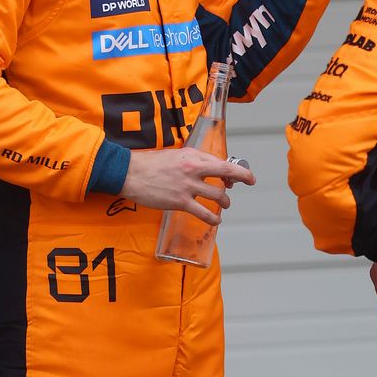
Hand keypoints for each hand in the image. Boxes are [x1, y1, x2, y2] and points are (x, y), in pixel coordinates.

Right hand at [118, 147, 255, 221]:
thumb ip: (192, 161)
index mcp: (192, 156)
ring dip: (226, 202)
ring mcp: (188, 187)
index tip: (242, 174)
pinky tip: (216, 220)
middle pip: (227, 173)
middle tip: (247, 183)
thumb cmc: (149, 163)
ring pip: (219, 196)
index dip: (234, 169)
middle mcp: (194, 169)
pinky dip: (214, 219)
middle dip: (242, 178)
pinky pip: (204, 213)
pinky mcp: (180, 202)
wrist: (130, 173)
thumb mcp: (175, 155)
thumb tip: (207, 168)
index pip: (221, 162)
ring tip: (224, 205)